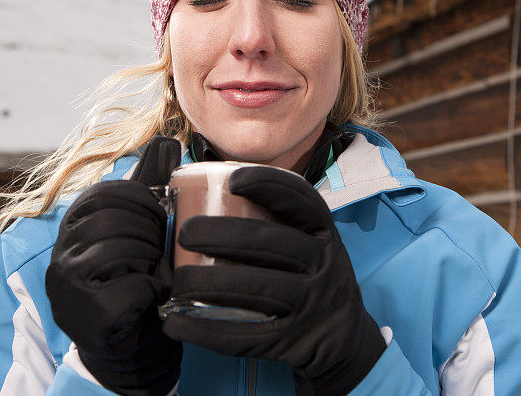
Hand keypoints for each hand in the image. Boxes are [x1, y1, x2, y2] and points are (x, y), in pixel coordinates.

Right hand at [46, 136, 182, 395]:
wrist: (130, 333)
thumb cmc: (137, 271)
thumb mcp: (141, 224)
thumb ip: (150, 185)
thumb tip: (168, 139)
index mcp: (76, 218)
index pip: (111, 191)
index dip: (146, 202)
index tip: (159, 218)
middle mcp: (63, 246)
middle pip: (118, 220)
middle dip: (151, 234)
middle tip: (158, 251)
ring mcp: (68, 280)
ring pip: (124, 251)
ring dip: (152, 262)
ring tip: (153, 272)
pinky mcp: (85, 311)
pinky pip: (132, 287)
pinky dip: (152, 291)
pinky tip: (151, 295)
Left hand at [162, 166, 385, 395]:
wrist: (344, 339)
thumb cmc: (313, 278)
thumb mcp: (314, 245)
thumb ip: (281, 223)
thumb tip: (212, 194)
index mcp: (324, 234)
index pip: (302, 200)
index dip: (268, 185)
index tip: (231, 180)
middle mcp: (324, 264)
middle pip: (272, 243)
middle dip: (223, 234)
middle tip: (185, 233)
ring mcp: (311, 304)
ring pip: (258, 288)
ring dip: (211, 283)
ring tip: (177, 280)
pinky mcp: (293, 340)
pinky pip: (247, 335)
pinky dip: (207, 330)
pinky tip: (177, 323)